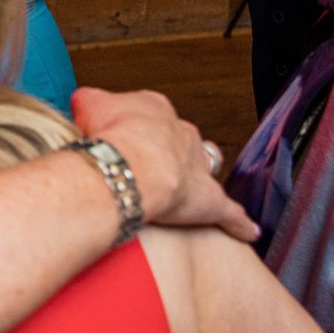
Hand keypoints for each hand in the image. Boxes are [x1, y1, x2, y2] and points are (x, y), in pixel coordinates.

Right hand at [71, 87, 258, 241]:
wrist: (132, 166)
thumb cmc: (112, 138)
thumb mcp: (90, 105)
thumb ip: (91, 102)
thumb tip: (85, 102)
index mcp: (155, 109)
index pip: (151, 112)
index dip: (137, 126)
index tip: (125, 135)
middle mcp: (182, 134)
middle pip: (181, 138)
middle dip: (170, 149)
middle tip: (150, 164)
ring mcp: (199, 166)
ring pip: (206, 166)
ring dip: (201, 175)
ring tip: (192, 188)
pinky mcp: (211, 201)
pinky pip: (230, 213)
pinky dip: (239, 222)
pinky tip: (248, 230)